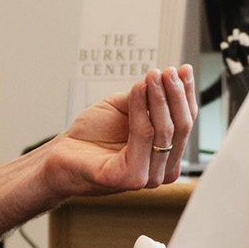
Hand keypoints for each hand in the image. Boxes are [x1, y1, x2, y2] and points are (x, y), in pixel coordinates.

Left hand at [41, 65, 198, 196]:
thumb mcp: (126, 108)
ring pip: (164, 131)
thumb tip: (171, 75)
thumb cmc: (92, 136)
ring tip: (151, 76)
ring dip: (158, 98)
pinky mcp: (129, 177)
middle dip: (175, 94)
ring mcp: (147, 177)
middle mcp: (161, 170)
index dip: (186, 94)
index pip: (186, 122)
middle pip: (180, 127)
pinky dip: (140, 109)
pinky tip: (136, 90)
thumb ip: (149, 96)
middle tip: (167, 71)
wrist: (61, 154)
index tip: (183, 70)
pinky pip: (142, 136)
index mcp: (166, 156)